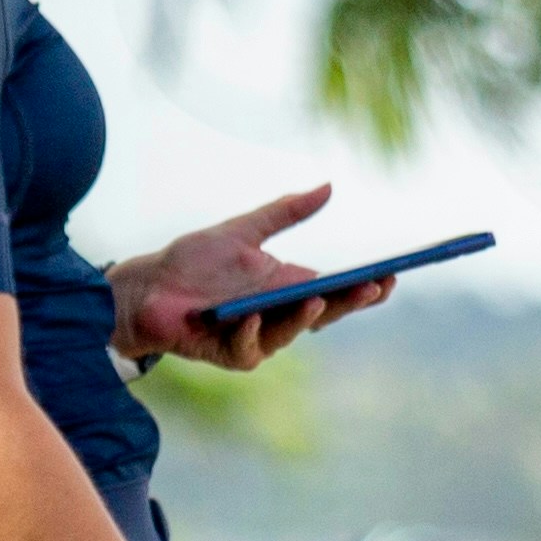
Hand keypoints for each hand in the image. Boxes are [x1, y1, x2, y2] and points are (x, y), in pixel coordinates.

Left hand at [111, 184, 396, 372]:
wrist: (148, 288)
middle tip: (374, 287)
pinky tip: (255, 317)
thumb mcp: (243, 230)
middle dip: (351, 301)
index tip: (392, 272)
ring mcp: (260, 338)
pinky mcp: (233, 354)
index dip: (365, 286)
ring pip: (292, 331)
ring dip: (305, 317)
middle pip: (326, 313)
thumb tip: (328, 186)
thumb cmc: (194, 262)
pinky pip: (249, 347)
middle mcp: (281, 315)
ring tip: (318, 299)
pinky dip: (252, 332)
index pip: (338, 290)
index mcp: (288, 286)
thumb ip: (285, 212)